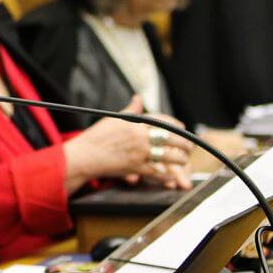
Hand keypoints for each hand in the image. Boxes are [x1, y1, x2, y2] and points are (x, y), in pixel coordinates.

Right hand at [63, 96, 191, 190]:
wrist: (84, 156)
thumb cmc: (96, 137)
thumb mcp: (113, 118)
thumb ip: (131, 110)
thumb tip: (138, 98)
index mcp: (135, 123)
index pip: (163, 121)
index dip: (176, 125)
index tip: (182, 128)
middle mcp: (140, 137)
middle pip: (171, 138)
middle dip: (184, 143)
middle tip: (188, 146)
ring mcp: (139, 154)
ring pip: (169, 156)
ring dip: (180, 159)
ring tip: (183, 159)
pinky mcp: (136, 169)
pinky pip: (158, 172)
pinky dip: (167, 174)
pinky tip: (173, 173)